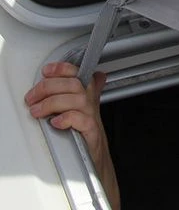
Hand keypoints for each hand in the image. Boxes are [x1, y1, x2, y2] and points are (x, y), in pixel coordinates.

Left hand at [25, 61, 120, 209]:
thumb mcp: (82, 109)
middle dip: (49, 87)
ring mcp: (92, 116)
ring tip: (37, 111)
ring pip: (76, 99)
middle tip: (32, 97)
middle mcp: (90, 102)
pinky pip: (82, 120)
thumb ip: (78, 92)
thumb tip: (73, 77)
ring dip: (52, 103)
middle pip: (74, 84)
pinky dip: (67, 118)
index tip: (46, 71)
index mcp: (87, 94)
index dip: (62, 69)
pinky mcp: (91, 132)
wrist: (95, 159)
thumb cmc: (85, 133)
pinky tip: (56, 122)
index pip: (77, 74)